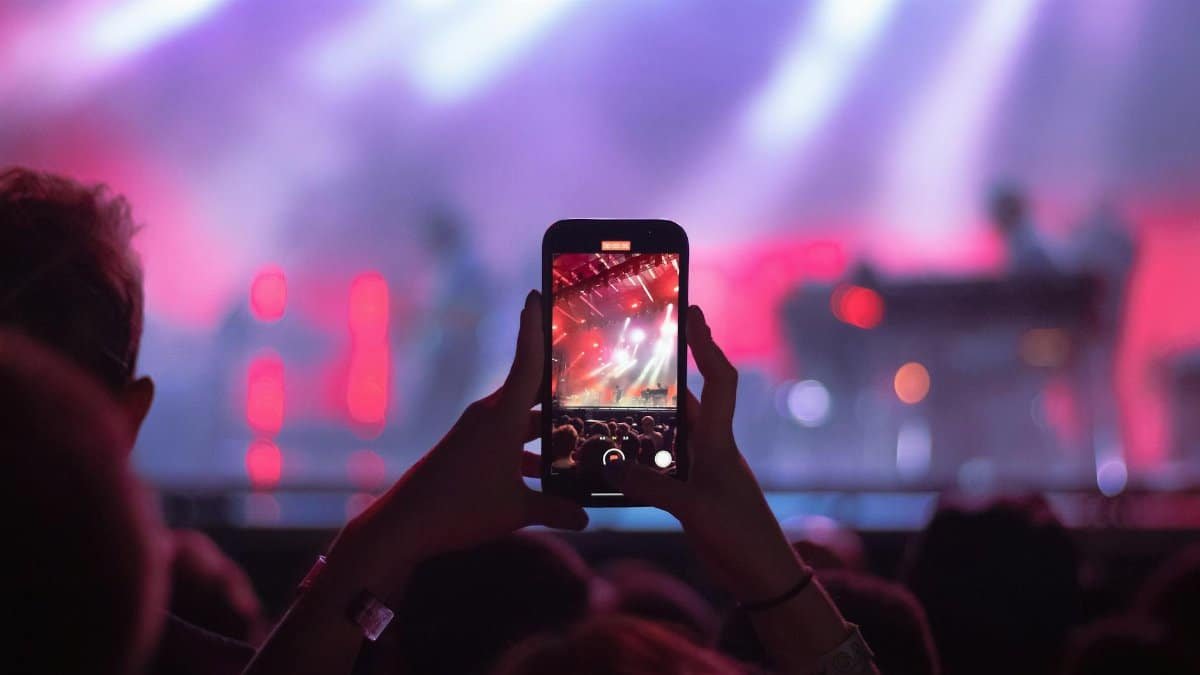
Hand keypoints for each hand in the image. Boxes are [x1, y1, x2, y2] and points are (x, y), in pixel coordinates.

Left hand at [343, 290, 587, 587]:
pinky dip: (527, 452)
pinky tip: (545, 474)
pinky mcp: (468, 451)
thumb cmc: (461, 510)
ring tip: (580, 437)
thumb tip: (584, 518)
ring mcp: (476, 434)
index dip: (534, 326)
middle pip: (533, 392)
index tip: (536, 293)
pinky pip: (507, 441)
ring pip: (522, 421)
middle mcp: (490, 417)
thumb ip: (556, 510)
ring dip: (546, 429)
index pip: (526, 361)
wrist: (404, 526)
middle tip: (591, 377)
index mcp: (503, 417)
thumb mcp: (518, 511)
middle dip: (560, 389)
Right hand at [605, 306, 801, 601]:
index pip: (719, 379)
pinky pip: (660, 465)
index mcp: (719, 441)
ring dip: (645, 420)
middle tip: (630, 353)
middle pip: (687, 400)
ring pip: (670, 433)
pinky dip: (638, 459)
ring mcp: (701, 471)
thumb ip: (649, 486)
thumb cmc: (741, 535)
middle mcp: (711, 448)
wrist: (762, 575)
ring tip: (607, 403)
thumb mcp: (693, 508)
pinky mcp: (691, 494)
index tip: (693, 311)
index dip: (706, 344)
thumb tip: (607, 468)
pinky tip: (613, 461)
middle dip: (663, 376)